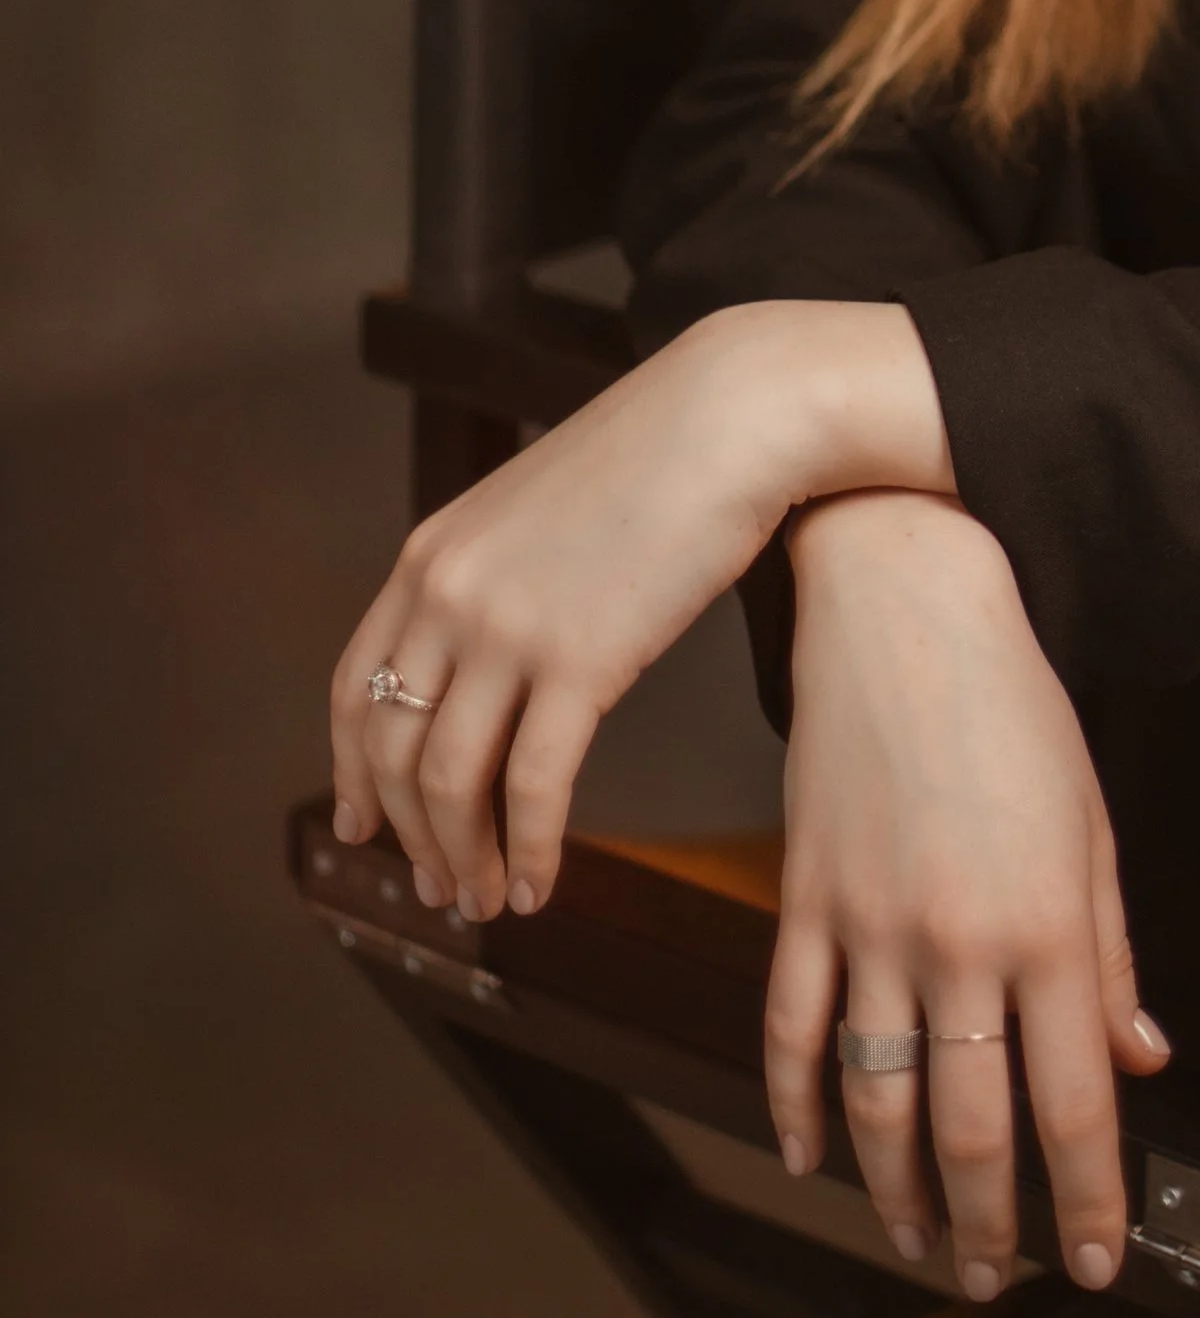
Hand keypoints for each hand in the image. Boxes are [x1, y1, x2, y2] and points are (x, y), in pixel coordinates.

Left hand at [329, 299, 946, 921]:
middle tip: (443, 888)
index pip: (357, 689)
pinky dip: (529, 850)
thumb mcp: (537, 511)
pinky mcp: (581, 660)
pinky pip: (534, 787)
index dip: (350, 773)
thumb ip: (493, 578)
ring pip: (451, 781)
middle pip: (392, 749)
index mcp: (431, 557)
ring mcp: (509, 628)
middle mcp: (449, 595)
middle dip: (411, 835)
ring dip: (465, 858)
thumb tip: (487, 660)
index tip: (362, 828)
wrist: (732, 416)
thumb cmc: (657, 459)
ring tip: (489, 900)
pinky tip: (541, 884)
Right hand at [764, 491, 1168, 1298]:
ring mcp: (871, 927)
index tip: (1096, 1261)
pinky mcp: (805, 901)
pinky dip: (798, 1107)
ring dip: (899, 1191)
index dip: (1086, 1202)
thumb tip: (1141, 1057)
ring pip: (877, 1101)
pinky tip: (811, 1156)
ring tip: (922, 1239)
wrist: (905, 610)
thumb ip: (1112, 957)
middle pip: (972, 1127)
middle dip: (993, 1223)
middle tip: (1002, 1277)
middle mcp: (959, 943)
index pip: (1073, 1104)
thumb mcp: (1093, 826)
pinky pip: (794, 1030)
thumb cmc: (1011, 705)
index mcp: (1047, 925)